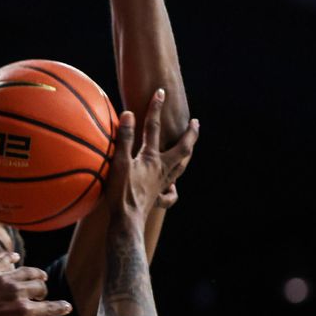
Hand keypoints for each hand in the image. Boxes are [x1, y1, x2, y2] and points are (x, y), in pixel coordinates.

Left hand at [0, 253, 71, 315]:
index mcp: (24, 312)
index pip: (51, 307)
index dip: (61, 308)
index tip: (67, 307)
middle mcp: (15, 291)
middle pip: (40, 286)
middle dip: (44, 292)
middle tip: (41, 297)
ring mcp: (1, 278)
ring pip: (27, 270)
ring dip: (36, 274)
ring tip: (39, 277)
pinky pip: (6, 259)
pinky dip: (13, 258)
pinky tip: (17, 259)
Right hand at [106, 89, 198, 227]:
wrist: (126, 222)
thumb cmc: (121, 192)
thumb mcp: (119, 162)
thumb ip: (124, 138)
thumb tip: (129, 113)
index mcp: (152, 159)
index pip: (153, 128)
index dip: (156, 109)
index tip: (161, 93)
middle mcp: (162, 170)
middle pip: (183, 149)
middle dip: (190, 134)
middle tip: (196, 123)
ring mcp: (162, 185)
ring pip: (180, 168)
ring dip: (186, 155)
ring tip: (189, 148)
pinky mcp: (157, 197)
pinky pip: (170, 193)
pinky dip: (173, 188)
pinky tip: (173, 188)